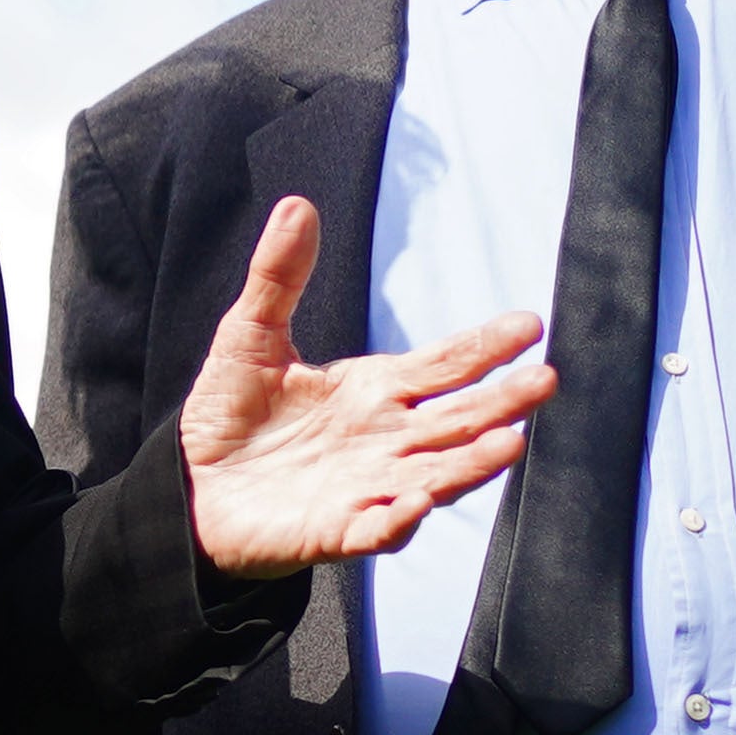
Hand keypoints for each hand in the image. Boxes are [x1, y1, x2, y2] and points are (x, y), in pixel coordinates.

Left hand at [176, 197, 553, 577]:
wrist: (189, 487)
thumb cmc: (230, 413)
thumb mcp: (251, 334)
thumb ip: (280, 276)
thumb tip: (296, 204)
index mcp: (376, 390)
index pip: (445, 365)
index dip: (486, 346)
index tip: (530, 324)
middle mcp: (385, 439)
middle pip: (458, 420)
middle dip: (503, 402)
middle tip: (547, 380)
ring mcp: (367, 487)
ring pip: (435, 475)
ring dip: (472, 463)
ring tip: (511, 443)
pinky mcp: (334, 530)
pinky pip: (376, 529)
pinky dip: (398, 520)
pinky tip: (418, 504)